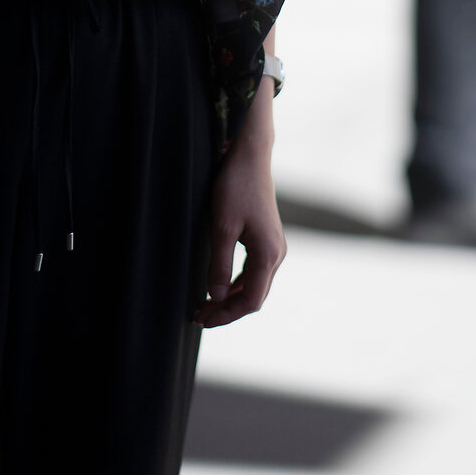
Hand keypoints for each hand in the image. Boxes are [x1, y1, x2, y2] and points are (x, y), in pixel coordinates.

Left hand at [194, 81, 286, 328]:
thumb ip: (220, 264)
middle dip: (227, 309)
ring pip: (255, 284)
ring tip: (206, 304)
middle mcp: (277, 254)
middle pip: (254, 296)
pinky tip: (220, 284)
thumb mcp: (222, 227)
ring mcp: (274, 246)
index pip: (251, 300)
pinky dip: (237, 282)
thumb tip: (217, 296)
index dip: (227, 314)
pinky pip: (254, 270)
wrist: (250, 156)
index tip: (204, 318)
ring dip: (231, 297)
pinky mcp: (267, 238)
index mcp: (269, 255)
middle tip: (199, 315)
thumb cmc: (235, 187)